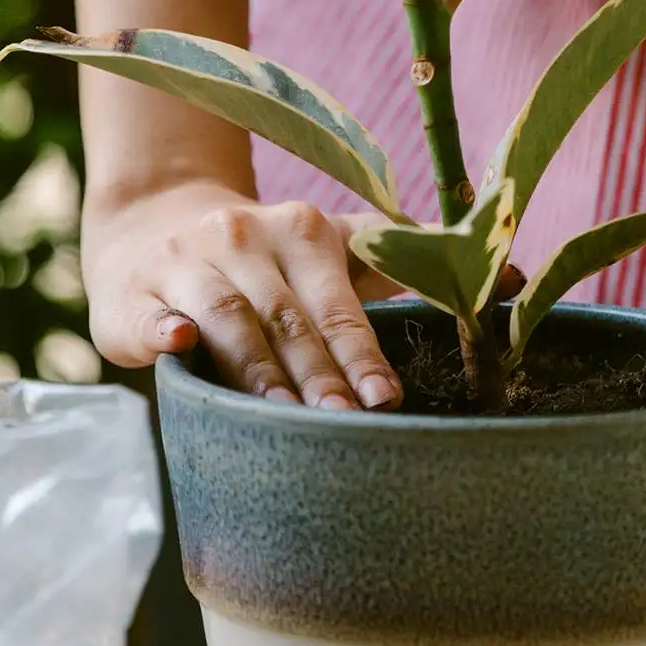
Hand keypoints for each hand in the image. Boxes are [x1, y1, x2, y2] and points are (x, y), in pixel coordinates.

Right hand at [82, 180, 403, 408]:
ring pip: (226, 319)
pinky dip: (163, 328)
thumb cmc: (260, 254)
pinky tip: (178, 345)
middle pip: (287, 317)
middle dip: (318, 375)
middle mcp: (242, 239)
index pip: (335, 301)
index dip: (360, 351)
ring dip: (256, 370)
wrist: (150, 220)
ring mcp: (183, 264)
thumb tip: (514, 280)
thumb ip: (403, 261)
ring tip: (283, 419)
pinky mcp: (132, 293)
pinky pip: (149, 313)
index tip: (385, 397)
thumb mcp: (326, 244)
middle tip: (345, 426)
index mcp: (300, 231)